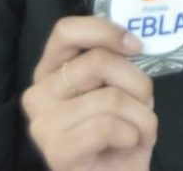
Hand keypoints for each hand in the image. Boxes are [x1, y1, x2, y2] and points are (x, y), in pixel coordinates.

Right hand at [22, 16, 156, 170]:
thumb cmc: (120, 134)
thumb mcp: (121, 89)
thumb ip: (116, 64)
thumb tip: (132, 42)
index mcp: (51, 72)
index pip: (65, 30)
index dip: (105, 31)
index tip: (136, 47)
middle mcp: (38, 93)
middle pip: (98, 61)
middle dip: (138, 82)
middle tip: (144, 104)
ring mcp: (42, 123)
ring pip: (111, 97)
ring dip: (142, 116)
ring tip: (139, 131)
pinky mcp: (55, 150)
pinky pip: (109, 127)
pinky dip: (133, 135)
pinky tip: (127, 146)